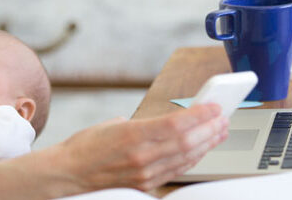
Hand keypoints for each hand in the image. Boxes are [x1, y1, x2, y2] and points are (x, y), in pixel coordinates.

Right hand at [57, 103, 227, 191]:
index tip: (214, 105)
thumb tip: (168, 122)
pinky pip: (176, 171)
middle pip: (186, 142)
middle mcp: (141, 157)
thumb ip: (143, 124)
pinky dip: (193, 158)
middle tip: (224, 117)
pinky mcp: (145, 185)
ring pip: (186, 158)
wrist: (67, 174)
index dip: (199, 115)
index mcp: (132, 136)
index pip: (175, 124)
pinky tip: (202, 149)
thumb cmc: (87, 146)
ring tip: (220, 131)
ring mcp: (145, 174)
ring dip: (207, 143)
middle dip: (210, 128)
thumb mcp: (114, 124)